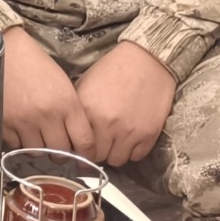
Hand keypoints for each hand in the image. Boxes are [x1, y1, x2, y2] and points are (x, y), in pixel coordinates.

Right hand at [1, 28, 96, 157]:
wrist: (6, 50)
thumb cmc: (37, 66)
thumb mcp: (64, 86)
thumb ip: (72, 114)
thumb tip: (76, 141)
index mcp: (67, 104)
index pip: (84, 142)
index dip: (85, 154)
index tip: (83, 155)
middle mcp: (47, 115)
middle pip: (61, 153)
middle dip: (61, 153)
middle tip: (57, 146)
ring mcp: (24, 120)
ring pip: (37, 152)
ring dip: (39, 148)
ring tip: (37, 136)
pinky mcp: (4, 122)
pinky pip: (15, 146)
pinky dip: (19, 142)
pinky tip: (21, 130)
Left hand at [73, 41, 176, 169]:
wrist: (146, 60)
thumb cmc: (112, 70)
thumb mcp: (85, 85)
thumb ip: (78, 111)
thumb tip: (70, 133)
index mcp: (88, 110)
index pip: (78, 146)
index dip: (78, 148)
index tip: (80, 147)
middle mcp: (108, 124)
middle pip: (97, 157)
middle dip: (96, 152)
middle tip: (98, 143)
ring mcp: (130, 131)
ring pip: (116, 160)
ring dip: (113, 153)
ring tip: (113, 141)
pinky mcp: (149, 134)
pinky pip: (136, 156)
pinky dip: (131, 151)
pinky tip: (129, 138)